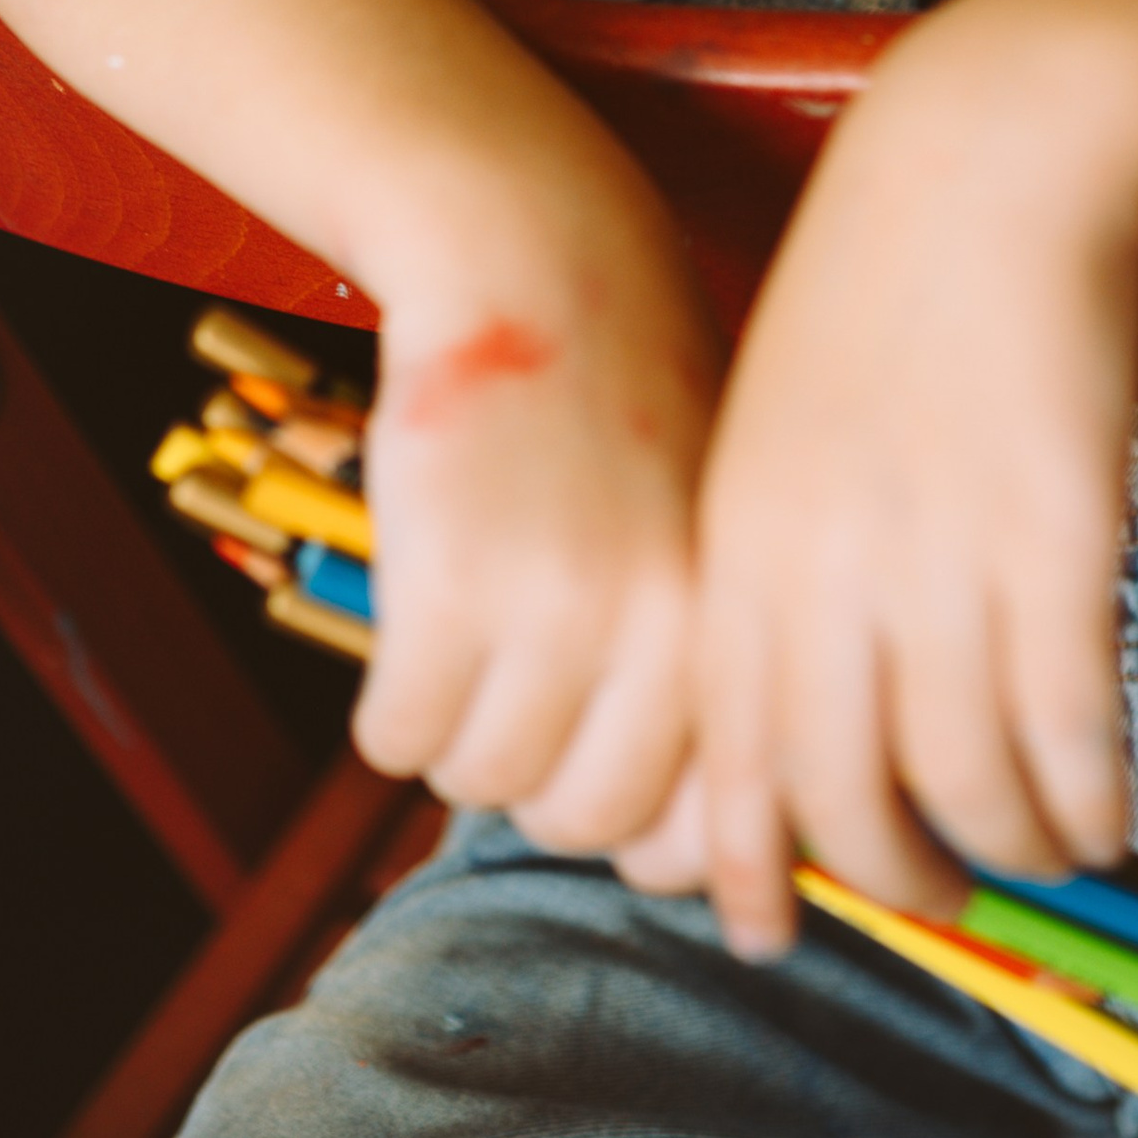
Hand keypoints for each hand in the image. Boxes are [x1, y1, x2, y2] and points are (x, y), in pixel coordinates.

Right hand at [352, 158, 721, 857]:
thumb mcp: (720, 541)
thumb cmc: (634, 411)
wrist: (536, 260)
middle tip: (531, 691)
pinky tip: (418, 631)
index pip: (704, 833)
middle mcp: (669, 627)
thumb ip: (715, 690)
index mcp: (745, 623)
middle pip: (586, 826)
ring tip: (477, 644)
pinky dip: (392, 714)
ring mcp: (558, 608)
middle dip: (545, 783)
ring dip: (463, 739)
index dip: (652, 833)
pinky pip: (398, 742)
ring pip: (485, 786)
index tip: (622, 784)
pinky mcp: (448, 585)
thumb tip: (685, 877)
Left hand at [691, 22, 1137, 956]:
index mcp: (739, 542)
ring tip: (1050, 859)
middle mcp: (822, 572)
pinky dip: (1086, 795)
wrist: (984, 159)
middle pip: (843, 798)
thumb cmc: (888, 280)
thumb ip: (785, 550)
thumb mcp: (784, 419)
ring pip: (964, 781)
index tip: (766, 932)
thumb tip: (819, 687)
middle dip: (896, 879)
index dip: (748, 863)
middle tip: (945, 904)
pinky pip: (1066, 725)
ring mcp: (938, 559)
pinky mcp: (1053, 538)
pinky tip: (1106, 814)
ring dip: (1011, 849)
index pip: (728, 753)